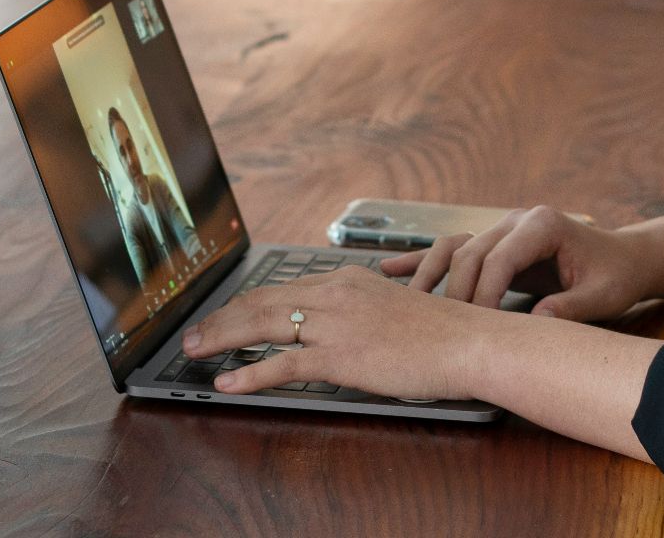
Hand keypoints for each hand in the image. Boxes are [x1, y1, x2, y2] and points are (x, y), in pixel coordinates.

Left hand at [181, 266, 493, 398]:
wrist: (469, 342)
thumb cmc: (443, 332)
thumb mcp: (394, 308)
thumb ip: (361, 312)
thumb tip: (339, 329)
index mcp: (348, 280)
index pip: (283, 289)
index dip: (245, 302)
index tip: (225, 314)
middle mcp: (336, 293)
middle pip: (262, 301)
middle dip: (221, 318)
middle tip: (194, 333)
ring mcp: (337, 323)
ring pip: (262, 326)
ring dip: (221, 338)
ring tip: (195, 352)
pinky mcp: (342, 355)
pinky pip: (283, 364)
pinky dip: (250, 374)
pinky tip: (228, 382)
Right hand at [378, 205, 654, 321]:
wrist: (624, 259)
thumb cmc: (616, 276)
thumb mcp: (603, 295)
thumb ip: (572, 307)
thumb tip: (539, 322)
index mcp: (543, 225)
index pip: (500, 258)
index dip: (484, 294)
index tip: (476, 328)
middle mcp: (518, 220)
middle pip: (470, 253)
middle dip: (455, 293)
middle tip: (445, 331)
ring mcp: (503, 228)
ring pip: (455, 249)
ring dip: (430, 276)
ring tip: (404, 303)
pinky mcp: (495, 242)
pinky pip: (453, 249)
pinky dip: (423, 261)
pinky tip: (389, 270)